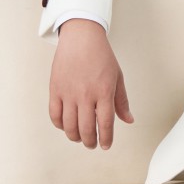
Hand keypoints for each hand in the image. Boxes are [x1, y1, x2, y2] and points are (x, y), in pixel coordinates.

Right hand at [49, 20, 133, 149]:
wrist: (81, 38)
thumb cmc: (102, 56)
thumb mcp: (117, 77)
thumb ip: (122, 101)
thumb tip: (128, 120)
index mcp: (104, 92)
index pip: (105, 123)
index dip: (106, 138)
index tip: (105, 145)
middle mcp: (86, 95)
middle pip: (86, 128)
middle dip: (90, 141)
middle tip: (92, 144)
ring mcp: (68, 93)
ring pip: (69, 125)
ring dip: (75, 136)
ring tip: (80, 138)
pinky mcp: (55, 89)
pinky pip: (55, 114)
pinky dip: (60, 124)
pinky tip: (66, 126)